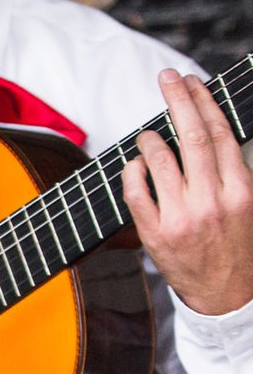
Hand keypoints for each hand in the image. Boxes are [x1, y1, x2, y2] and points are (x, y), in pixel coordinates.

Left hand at [123, 68, 252, 314]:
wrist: (225, 296)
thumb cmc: (233, 244)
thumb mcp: (244, 205)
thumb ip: (227, 172)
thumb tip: (204, 129)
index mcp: (240, 191)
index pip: (219, 134)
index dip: (204, 102)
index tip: (191, 81)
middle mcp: (212, 201)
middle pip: (192, 137)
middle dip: (178, 101)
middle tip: (167, 78)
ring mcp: (182, 217)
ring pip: (160, 161)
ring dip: (150, 138)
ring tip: (148, 133)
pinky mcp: (155, 234)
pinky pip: (135, 193)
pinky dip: (132, 172)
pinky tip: (134, 163)